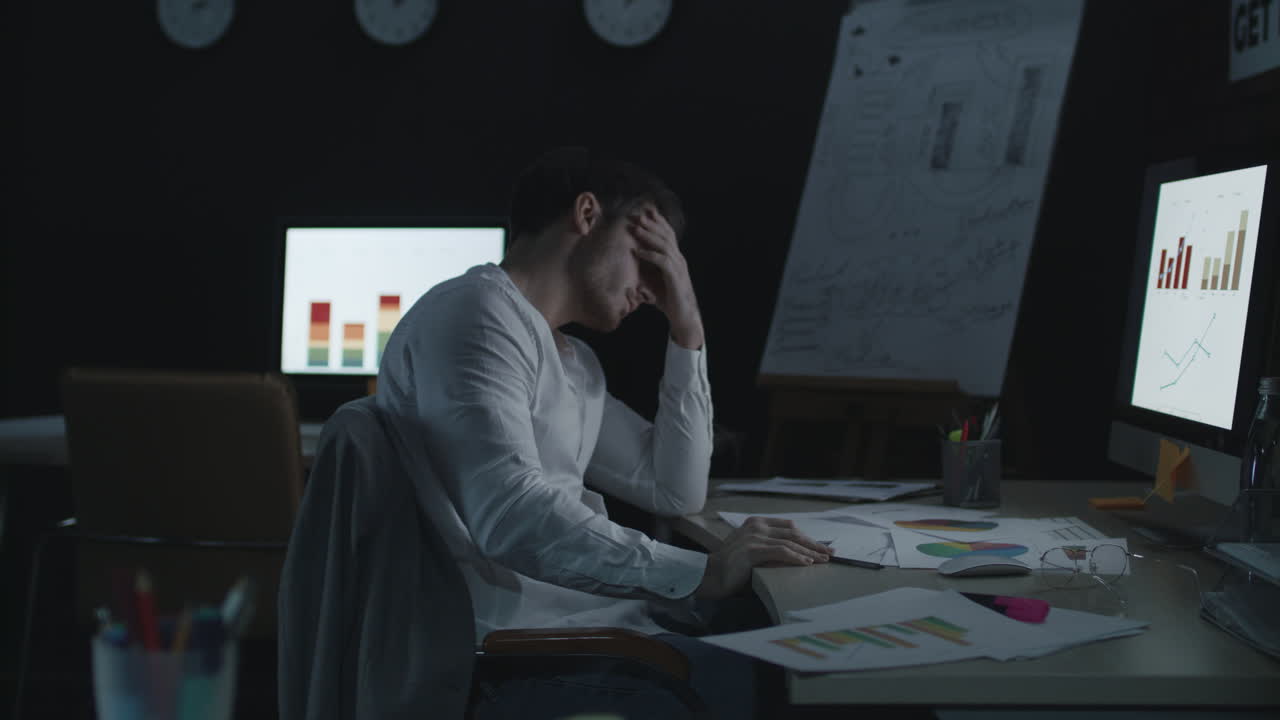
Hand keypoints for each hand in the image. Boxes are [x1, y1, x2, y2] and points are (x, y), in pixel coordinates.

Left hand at [628, 206, 703, 348]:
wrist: (683, 316)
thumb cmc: (668, 299)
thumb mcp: (654, 281)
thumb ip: (646, 270)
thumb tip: (632, 261)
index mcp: (676, 258)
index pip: (668, 235)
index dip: (658, 222)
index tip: (645, 212)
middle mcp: (679, 259)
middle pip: (666, 236)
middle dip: (652, 224)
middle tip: (638, 214)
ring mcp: (678, 268)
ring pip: (664, 245)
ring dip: (649, 236)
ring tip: (636, 228)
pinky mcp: (675, 277)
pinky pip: (662, 262)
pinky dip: (649, 254)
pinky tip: (638, 251)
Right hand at [694, 517, 830, 599]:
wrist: (711, 575)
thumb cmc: (732, 567)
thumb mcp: (754, 551)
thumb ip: (771, 548)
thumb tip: (800, 554)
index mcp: (756, 523)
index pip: (789, 527)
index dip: (807, 537)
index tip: (821, 547)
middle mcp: (755, 526)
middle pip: (793, 533)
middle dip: (814, 544)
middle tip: (830, 553)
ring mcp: (753, 537)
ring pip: (789, 542)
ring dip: (809, 552)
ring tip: (823, 560)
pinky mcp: (752, 550)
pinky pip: (780, 552)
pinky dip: (796, 557)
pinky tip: (807, 563)